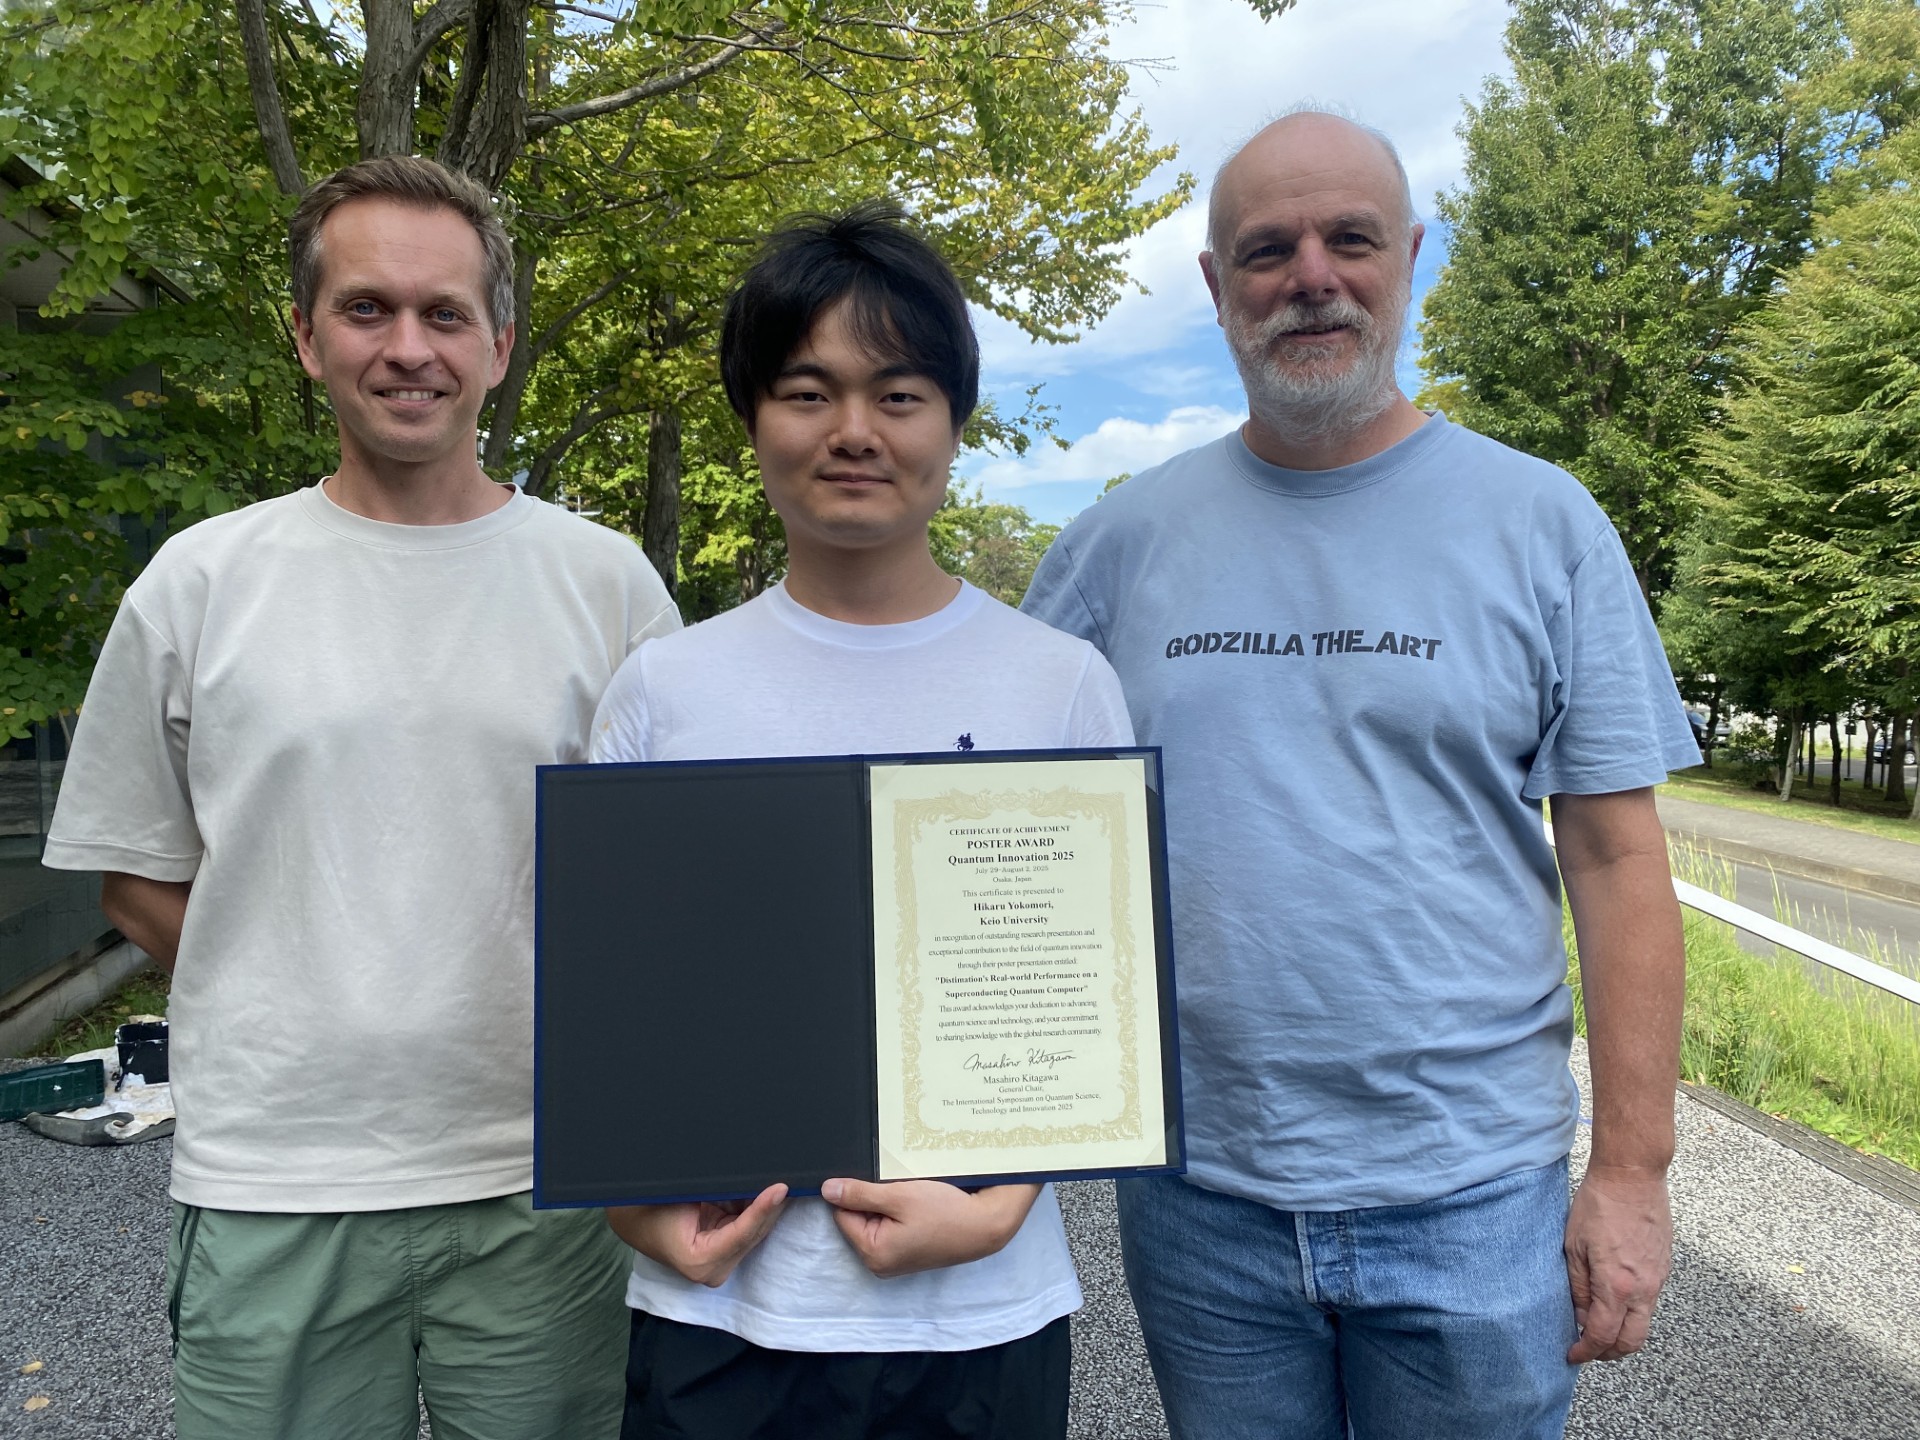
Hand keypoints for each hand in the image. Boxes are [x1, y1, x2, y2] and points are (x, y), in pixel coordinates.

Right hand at [606, 1183, 787, 1287]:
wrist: (633, 1219)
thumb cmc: (651, 1206)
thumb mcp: (683, 1195)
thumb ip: (715, 1189)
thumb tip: (746, 1173)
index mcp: (700, 1262)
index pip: (742, 1233)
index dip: (763, 1209)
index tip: (780, 1188)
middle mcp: (715, 1270)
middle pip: (755, 1233)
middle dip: (772, 1206)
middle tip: (789, 1176)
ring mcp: (722, 1264)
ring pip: (756, 1229)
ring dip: (769, 1206)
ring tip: (781, 1177)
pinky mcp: (726, 1253)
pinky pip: (749, 1227)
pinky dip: (758, 1207)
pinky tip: (768, 1188)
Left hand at [820, 1178, 1039, 1278]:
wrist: (984, 1225)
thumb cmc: (944, 1211)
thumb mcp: (898, 1196)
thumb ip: (859, 1193)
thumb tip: (826, 1190)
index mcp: (872, 1253)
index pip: (844, 1214)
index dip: (857, 1193)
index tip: (880, 1183)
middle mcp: (880, 1264)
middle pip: (859, 1219)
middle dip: (873, 1200)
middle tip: (900, 1190)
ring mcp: (896, 1261)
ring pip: (876, 1221)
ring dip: (888, 1205)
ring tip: (911, 1197)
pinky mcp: (910, 1254)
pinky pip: (892, 1228)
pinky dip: (900, 1214)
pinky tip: (918, 1206)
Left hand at [1564, 1166, 1672, 1361]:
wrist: (1633, 1176)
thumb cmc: (1599, 1204)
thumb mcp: (1574, 1246)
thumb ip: (1579, 1287)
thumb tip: (1581, 1317)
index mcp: (1617, 1285)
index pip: (1603, 1336)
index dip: (1586, 1352)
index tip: (1573, 1355)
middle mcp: (1644, 1288)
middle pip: (1633, 1341)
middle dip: (1610, 1353)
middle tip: (1589, 1349)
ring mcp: (1658, 1278)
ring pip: (1644, 1323)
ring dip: (1623, 1333)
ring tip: (1599, 1326)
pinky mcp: (1665, 1267)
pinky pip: (1651, 1301)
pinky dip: (1634, 1311)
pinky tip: (1615, 1301)